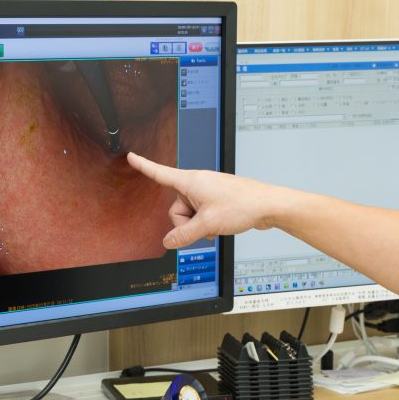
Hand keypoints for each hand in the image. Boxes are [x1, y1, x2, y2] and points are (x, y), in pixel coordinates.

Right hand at [126, 152, 287, 249]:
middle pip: (175, 208)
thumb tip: (168, 242)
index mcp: (191, 181)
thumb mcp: (208, 224)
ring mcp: (207, 193)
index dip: (144, 166)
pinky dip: (207, 224)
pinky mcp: (215, 200)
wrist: (267, 205)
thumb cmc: (241, 205)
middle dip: (186, 223)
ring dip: (199, 225)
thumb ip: (184, 235)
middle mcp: (197, 184)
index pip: (160, 173)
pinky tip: (221, 225)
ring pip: (189, 215)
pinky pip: (201, 216)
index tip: (132, 157)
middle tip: (205, 225)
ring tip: (217, 224)